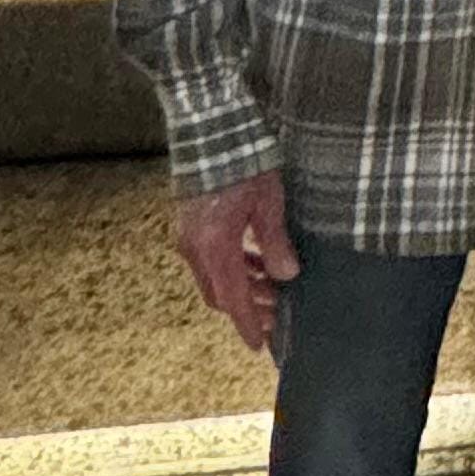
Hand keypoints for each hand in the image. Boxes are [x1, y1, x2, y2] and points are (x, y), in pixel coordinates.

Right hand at [175, 171, 300, 350]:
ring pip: (214, 278)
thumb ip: (275, 242)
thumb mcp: (268, 202)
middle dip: (248, 307)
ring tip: (273, 285)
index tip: (259, 345)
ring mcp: (188, 237)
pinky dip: (232, 268)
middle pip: (220, 294)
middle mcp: (195, 248)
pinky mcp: (188, 226)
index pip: (233, 298)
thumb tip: (286, 276)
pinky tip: (255, 260)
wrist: (208, 130)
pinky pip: (209, 261)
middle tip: (278, 311)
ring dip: (242, 287)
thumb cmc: (242, 162)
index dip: (247, 324)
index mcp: (214, 247)